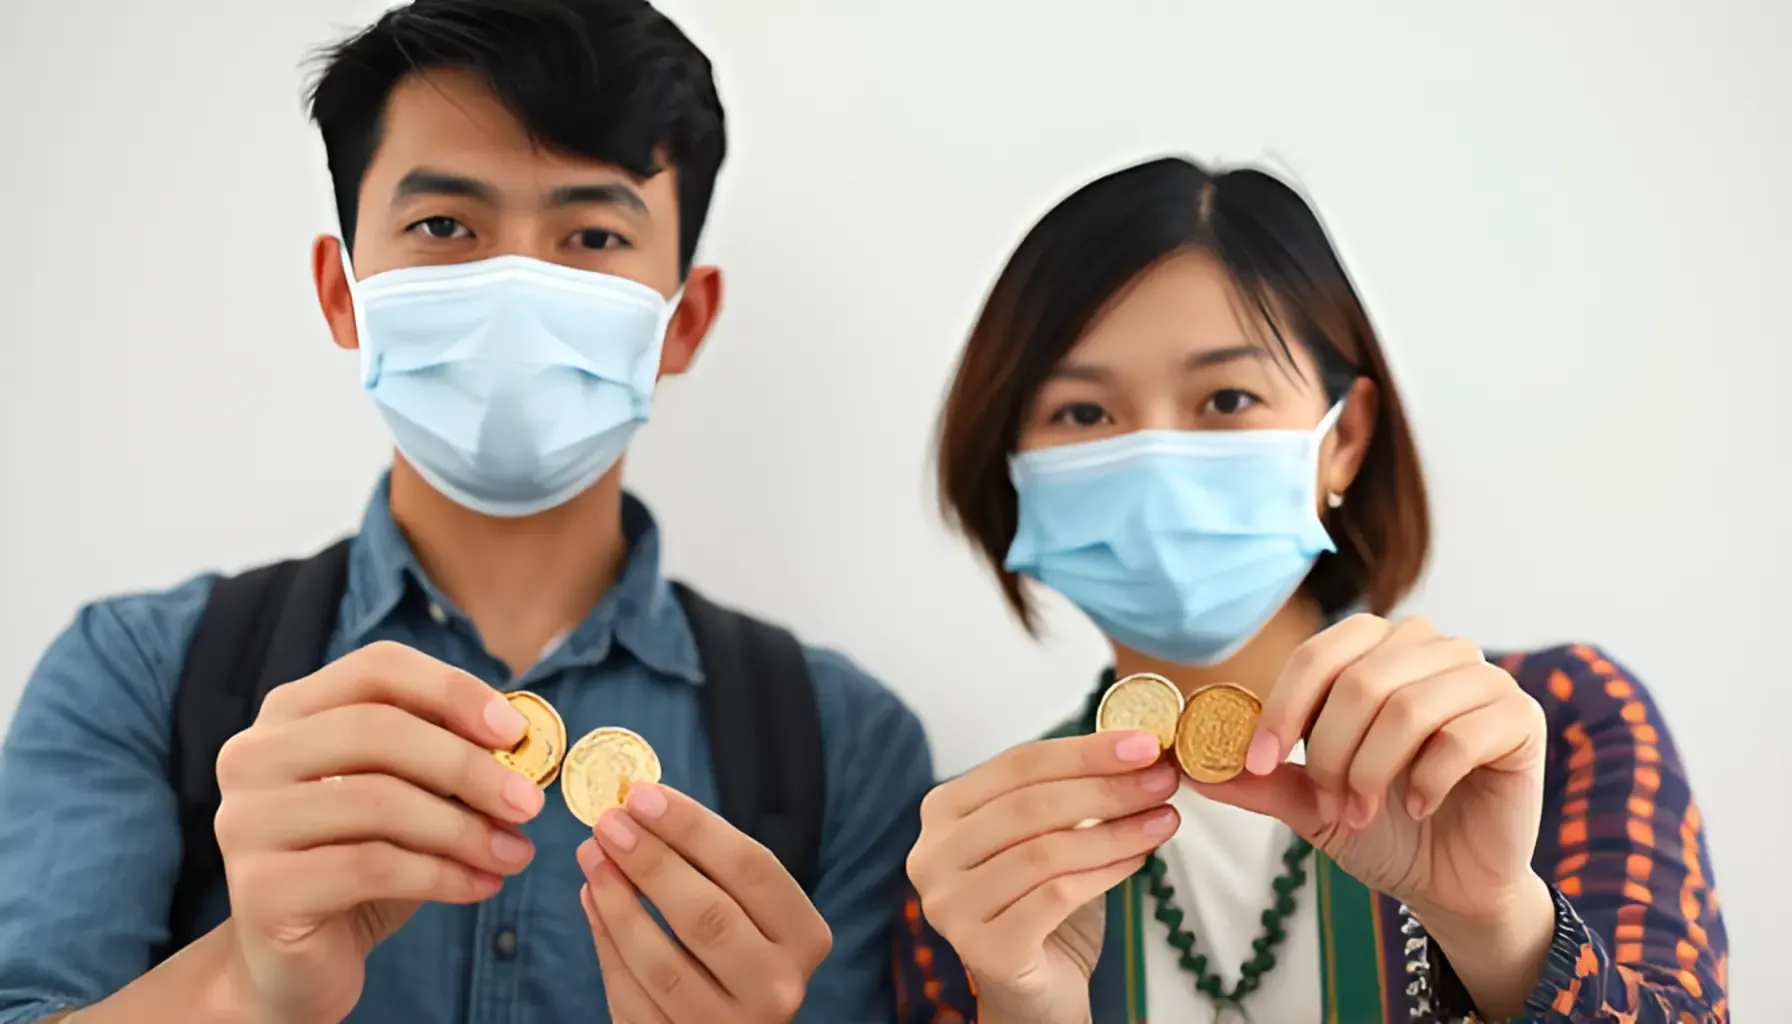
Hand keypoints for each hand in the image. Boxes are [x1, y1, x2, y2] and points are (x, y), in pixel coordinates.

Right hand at [213, 641, 544, 1023]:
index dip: (452, 690)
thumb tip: (523, 739)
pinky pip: (371, 866)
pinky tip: (482, 886)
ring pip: (377, 801)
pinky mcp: (258, 889)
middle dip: (468, 766)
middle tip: (529, 803)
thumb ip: (449, 756)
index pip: (377, 668)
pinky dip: (443, 875)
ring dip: (465, 829)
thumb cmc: (363, 862)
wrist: (299, 962)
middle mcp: (253, 755)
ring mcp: (246, 821)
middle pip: (376, 730)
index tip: (515, 732)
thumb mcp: (409, 796)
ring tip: (516, 853)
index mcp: (290, 712)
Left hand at [576, 784, 831, 1022]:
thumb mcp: (751, 908)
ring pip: (663, 964)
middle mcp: (777, 988)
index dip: (694, 828)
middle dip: (651, 862)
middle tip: (608, 823)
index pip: (752, 870)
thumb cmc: (742, 950)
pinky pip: (633, 998)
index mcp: (805, 938)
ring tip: (591, 857)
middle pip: (708, 916)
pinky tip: (593, 902)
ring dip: (619, 903)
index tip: (642, 796)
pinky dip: (607, 946)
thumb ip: (710, 865)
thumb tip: (641, 810)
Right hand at [905, 733, 1179, 1023]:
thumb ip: (1070, 794)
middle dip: (1107, 788)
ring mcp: (951, 905)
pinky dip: (1106, 873)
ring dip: (1115, 831)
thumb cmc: (1042, 906)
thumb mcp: (1048, 835)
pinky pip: (1055, 896)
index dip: (1084, 750)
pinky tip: (1139, 860)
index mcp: (943, 811)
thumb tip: (1136, 749)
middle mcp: (932, 855)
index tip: (1143, 744)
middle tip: (1162, 781)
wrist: (1036, 992)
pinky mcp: (983, 949)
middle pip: (1030, 805)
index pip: (1018, 764)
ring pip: (1045, 850)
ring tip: (1164, 820)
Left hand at [1195, 614, 1547, 929]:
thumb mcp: (1308, 801)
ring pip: (1406, 708)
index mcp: (1376, 649)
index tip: (1256, 760)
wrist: (1451, 880)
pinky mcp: (1520, 717)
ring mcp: (1481, 678)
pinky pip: (1460, 736)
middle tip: (1329, 804)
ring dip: (1373, 772)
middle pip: (1361, 681)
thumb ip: (1258, 777)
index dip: (1283, 706)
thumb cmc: (1382, 827)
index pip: (1320, 653)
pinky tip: (1420, 807)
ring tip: (1364, 813)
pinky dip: (1426, 780)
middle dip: (1331, 753)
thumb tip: (1188, 764)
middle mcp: (1431, 648)